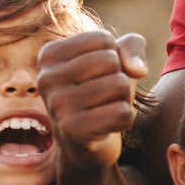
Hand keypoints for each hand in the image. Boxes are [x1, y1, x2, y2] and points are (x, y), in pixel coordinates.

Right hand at [39, 29, 149, 168]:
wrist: (86, 145)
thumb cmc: (100, 93)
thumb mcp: (116, 60)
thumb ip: (132, 46)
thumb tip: (138, 70)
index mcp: (49, 55)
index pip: (103, 39)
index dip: (114, 57)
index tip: (98, 75)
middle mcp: (46, 78)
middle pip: (111, 60)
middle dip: (120, 78)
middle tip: (105, 96)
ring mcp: (57, 105)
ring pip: (119, 85)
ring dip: (124, 99)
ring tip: (106, 109)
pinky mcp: (72, 131)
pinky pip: (122, 113)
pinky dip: (126, 119)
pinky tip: (108, 125)